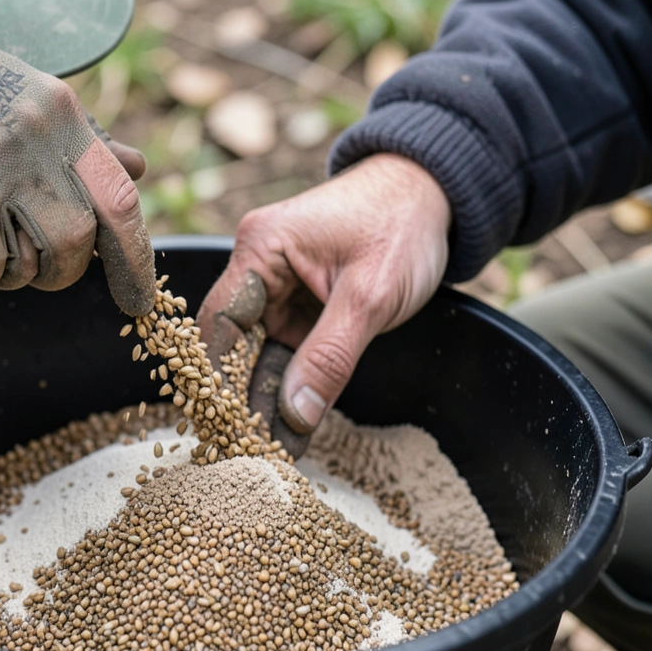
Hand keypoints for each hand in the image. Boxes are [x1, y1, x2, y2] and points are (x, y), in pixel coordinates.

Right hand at [0, 0, 154, 315]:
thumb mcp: (37, 100)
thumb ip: (86, 140)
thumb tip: (139, 169)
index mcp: (67, 118)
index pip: (121, 199)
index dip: (135, 257)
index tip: (138, 298)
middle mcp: (42, 142)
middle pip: (81, 238)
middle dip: (67, 271)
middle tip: (46, 273)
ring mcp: (1, 168)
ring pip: (42, 254)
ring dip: (27, 276)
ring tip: (7, 264)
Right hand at [198, 154, 450, 439]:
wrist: (434, 194)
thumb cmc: (401, 224)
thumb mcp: (370, 295)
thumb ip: (330, 355)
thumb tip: (293, 416)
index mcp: (261, 250)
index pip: (220, 325)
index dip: (217, 379)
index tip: (223, 430)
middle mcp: (259, 268)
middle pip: (234, 345)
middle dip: (238, 400)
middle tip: (241, 455)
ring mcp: (279, 289)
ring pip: (259, 356)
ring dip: (264, 401)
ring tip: (264, 456)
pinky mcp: (301, 307)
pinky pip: (285, 353)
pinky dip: (289, 389)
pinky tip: (289, 431)